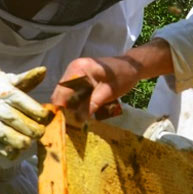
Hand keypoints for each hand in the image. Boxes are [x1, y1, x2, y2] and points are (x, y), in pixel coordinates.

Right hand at [0, 66, 51, 159]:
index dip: (35, 109)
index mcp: (5, 94)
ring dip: (16, 140)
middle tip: (40, 133)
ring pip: (1, 133)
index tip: (45, 116)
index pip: (20, 101)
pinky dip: (4, 151)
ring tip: (27, 143)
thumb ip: (28, 79)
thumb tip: (43, 70)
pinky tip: (15, 152)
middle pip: (12, 118)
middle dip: (29, 128)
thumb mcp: (11, 81)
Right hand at [51, 41, 174, 122]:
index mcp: (78, 69)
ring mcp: (74, 73)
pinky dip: (75, 104)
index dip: (62, 109)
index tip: (66, 124)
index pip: (61, 92)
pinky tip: (82, 113)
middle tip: (71, 126)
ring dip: (70, 108)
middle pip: (60, 94)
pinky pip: (72, 94)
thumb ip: (92, 104)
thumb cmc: (123, 76)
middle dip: (65, 110)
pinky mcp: (79, 79)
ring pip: (65, 95)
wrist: (132, 66)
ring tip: (76, 122)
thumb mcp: (108, 92)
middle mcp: (72, 69)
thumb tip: (77, 120)